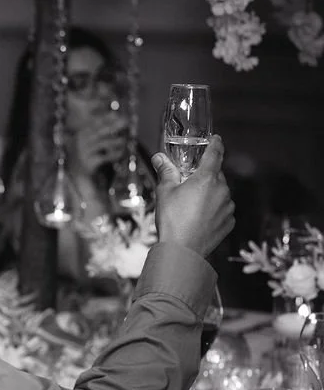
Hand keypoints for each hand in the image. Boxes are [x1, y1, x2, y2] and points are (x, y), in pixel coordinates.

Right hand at [70, 117, 128, 176]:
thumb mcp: (88, 141)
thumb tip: (115, 116)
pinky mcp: (89, 162)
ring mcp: (84, 153)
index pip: (94, 124)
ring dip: (115, 142)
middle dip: (113, 127)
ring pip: (103, 144)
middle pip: (99, 132)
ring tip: (123, 140)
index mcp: (80, 135)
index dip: (105, 119)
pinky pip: (105, 157)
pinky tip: (121, 153)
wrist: (77, 173)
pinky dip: (114, 155)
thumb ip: (98, 130)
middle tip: (125, 123)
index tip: (116, 114)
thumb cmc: (86, 154)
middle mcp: (80, 143)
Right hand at [152, 134, 234, 257]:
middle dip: (204, 177)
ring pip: (220, 193)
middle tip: (189, 183)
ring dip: (209, 194)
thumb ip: (166, 172)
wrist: (183, 251)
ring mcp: (228, 207)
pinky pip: (222, 210)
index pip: (215, 154)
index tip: (216, 139)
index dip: (215, 144)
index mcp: (207, 179)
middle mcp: (222, 190)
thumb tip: (159, 158)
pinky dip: (213, 209)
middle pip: (216, 176)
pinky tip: (198, 217)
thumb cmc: (173, 219)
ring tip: (191, 205)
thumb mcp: (165, 192)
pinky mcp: (229, 222)